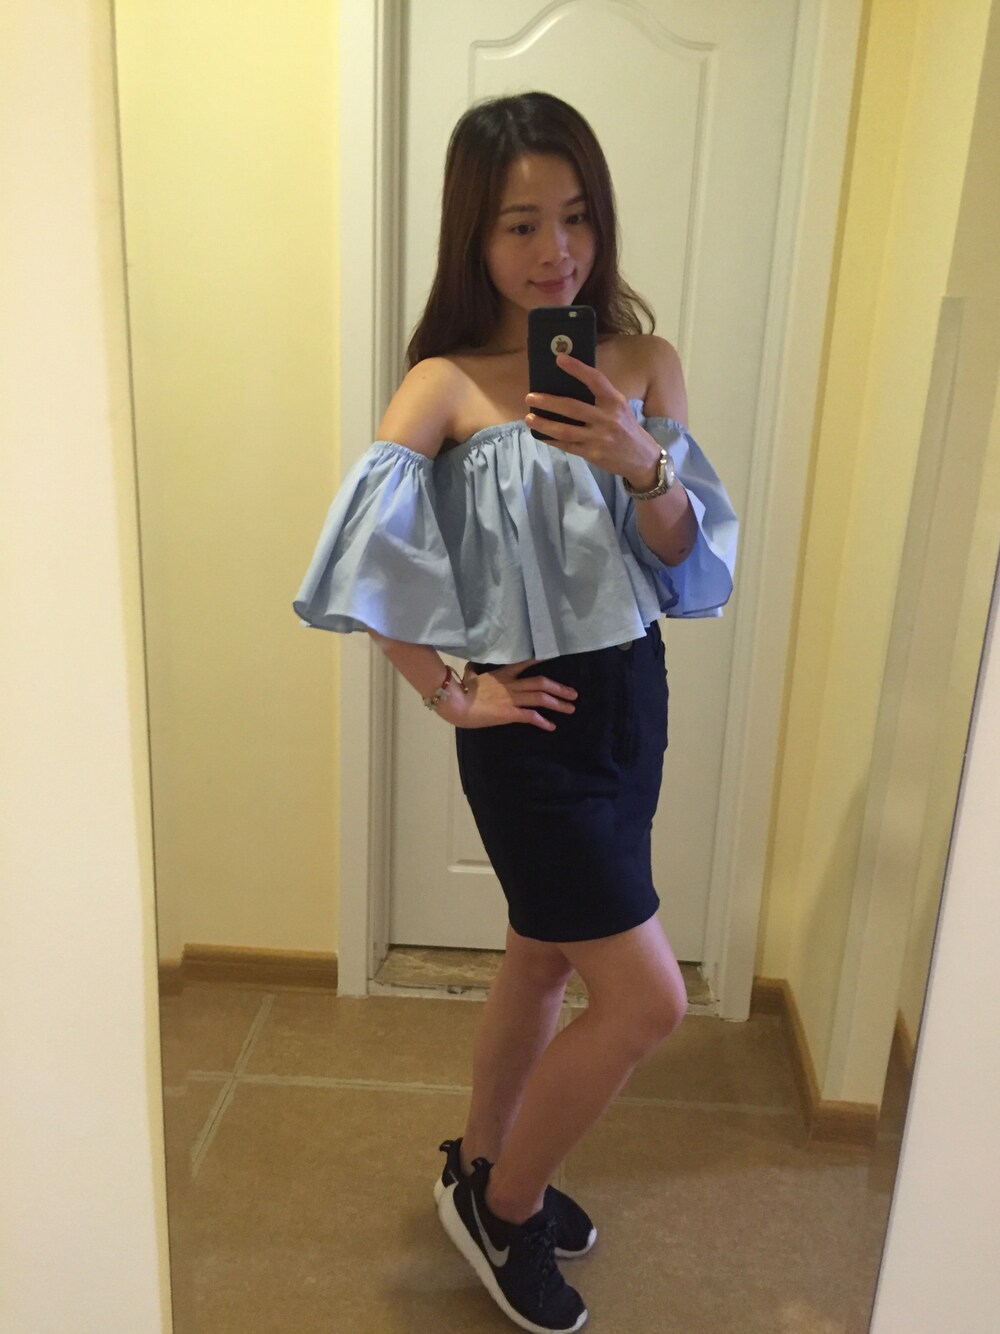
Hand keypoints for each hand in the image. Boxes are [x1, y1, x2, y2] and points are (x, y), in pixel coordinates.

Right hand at [438, 658, 577, 730]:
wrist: (456, 702)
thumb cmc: (460, 690)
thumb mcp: (469, 676)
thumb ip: (473, 672)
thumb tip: (469, 668)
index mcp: (502, 674)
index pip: (524, 664)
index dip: (540, 662)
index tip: (553, 660)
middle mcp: (511, 684)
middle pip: (541, 683)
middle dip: (560, 688)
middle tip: (574, 693)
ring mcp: (512, 698)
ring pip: (541, 698)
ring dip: (558, 703)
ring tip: (571, 708)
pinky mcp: (509, 712)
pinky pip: (530, 716)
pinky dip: (542, 721)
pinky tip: (551, 726)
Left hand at [525, 353, 660, 489]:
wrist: (643, 459)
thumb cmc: (627, 429)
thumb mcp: (620, 408)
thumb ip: (600, 398)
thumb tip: (568, 386)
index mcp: (615, 402)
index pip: (595, 380)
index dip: (577, 368)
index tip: (559, 358)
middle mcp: (608, 419)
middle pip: (572, 407)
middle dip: (548, 402)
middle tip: (530, 397)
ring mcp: (600, 438)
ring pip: (565, 430)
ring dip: (544, 424)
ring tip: (529, 418)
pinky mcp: (593, 454)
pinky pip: (567, 445)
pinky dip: (552, 440)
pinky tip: (541, 435)